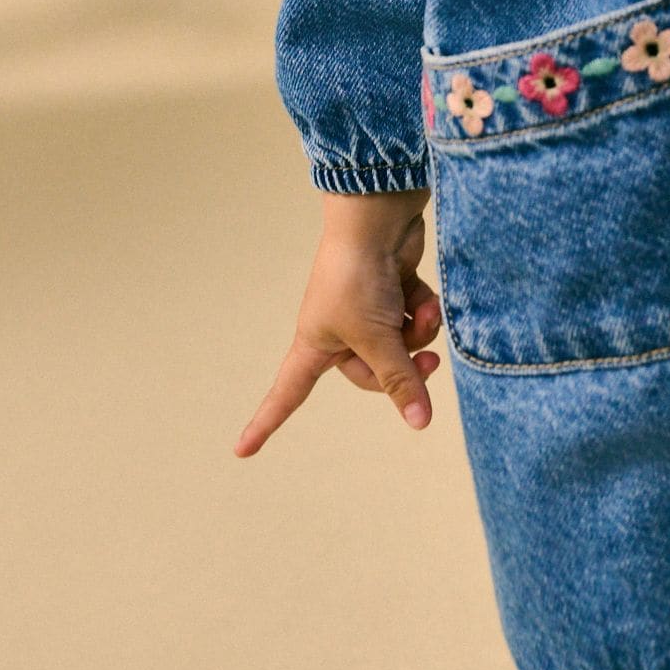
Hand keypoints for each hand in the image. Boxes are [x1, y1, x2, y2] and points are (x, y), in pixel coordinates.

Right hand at [233, 190, 444, 453]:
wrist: (376, 218)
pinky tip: (428, 299)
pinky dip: (424, 309)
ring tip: (424, 316)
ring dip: (418, 334)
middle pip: (370, 373)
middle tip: (427, 363)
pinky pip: (412, 318)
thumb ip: (400, 380)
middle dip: (402, 368)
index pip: (286, 394)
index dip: (265, 422)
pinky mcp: (392, 289)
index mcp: (314, 344)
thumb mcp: (377, 337)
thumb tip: (420, 423)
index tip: (241, 451)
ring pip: (400, 346)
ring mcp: (366, 309)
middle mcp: (337, 330)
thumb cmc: (359, 278)